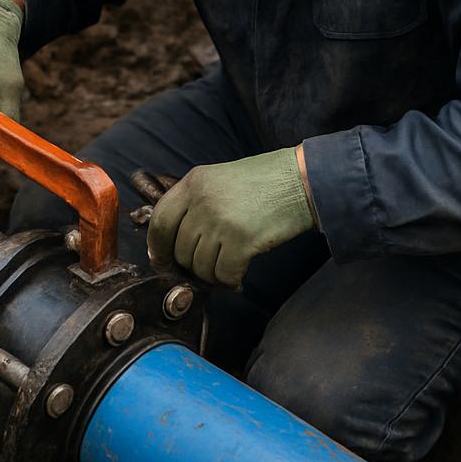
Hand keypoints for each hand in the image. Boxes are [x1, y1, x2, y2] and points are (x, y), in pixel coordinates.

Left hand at [147, 148, 316, 286]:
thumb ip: (193, 204)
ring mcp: (220, 220)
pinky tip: (239, 276)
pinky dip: (230, 281)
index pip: (159, 221)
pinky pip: (223, 275)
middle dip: (190, 267)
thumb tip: (169, 246)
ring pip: (199, 266)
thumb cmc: (263, 182)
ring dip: (212, 275)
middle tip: (207, 268)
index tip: (162, 261)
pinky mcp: (241, 240)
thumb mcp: (219, 180)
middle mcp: (202, 199)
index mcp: (193, 182)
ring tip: (228, 267)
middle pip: (179, 249)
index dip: (157, 248)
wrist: (303, 180)